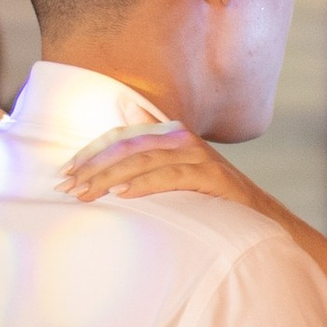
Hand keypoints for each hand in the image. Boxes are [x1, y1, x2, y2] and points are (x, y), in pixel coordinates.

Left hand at [61, 123, 255, 209]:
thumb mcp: (178, 164)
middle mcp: (182, 139)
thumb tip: (122, 108)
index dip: (92, 152)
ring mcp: (199, 156)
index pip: (122, 137)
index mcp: (170, 133)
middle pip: (127, 148)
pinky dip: (145, 185)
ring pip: (144, 161)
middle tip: (67, 187)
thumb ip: (151, 136)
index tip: (66, 171)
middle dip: (93, 167)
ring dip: (110, 177)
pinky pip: (171, 177)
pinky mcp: (211, 177)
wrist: (260, 217)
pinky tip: (123, 194)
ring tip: (86, 194)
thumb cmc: (211, 195)